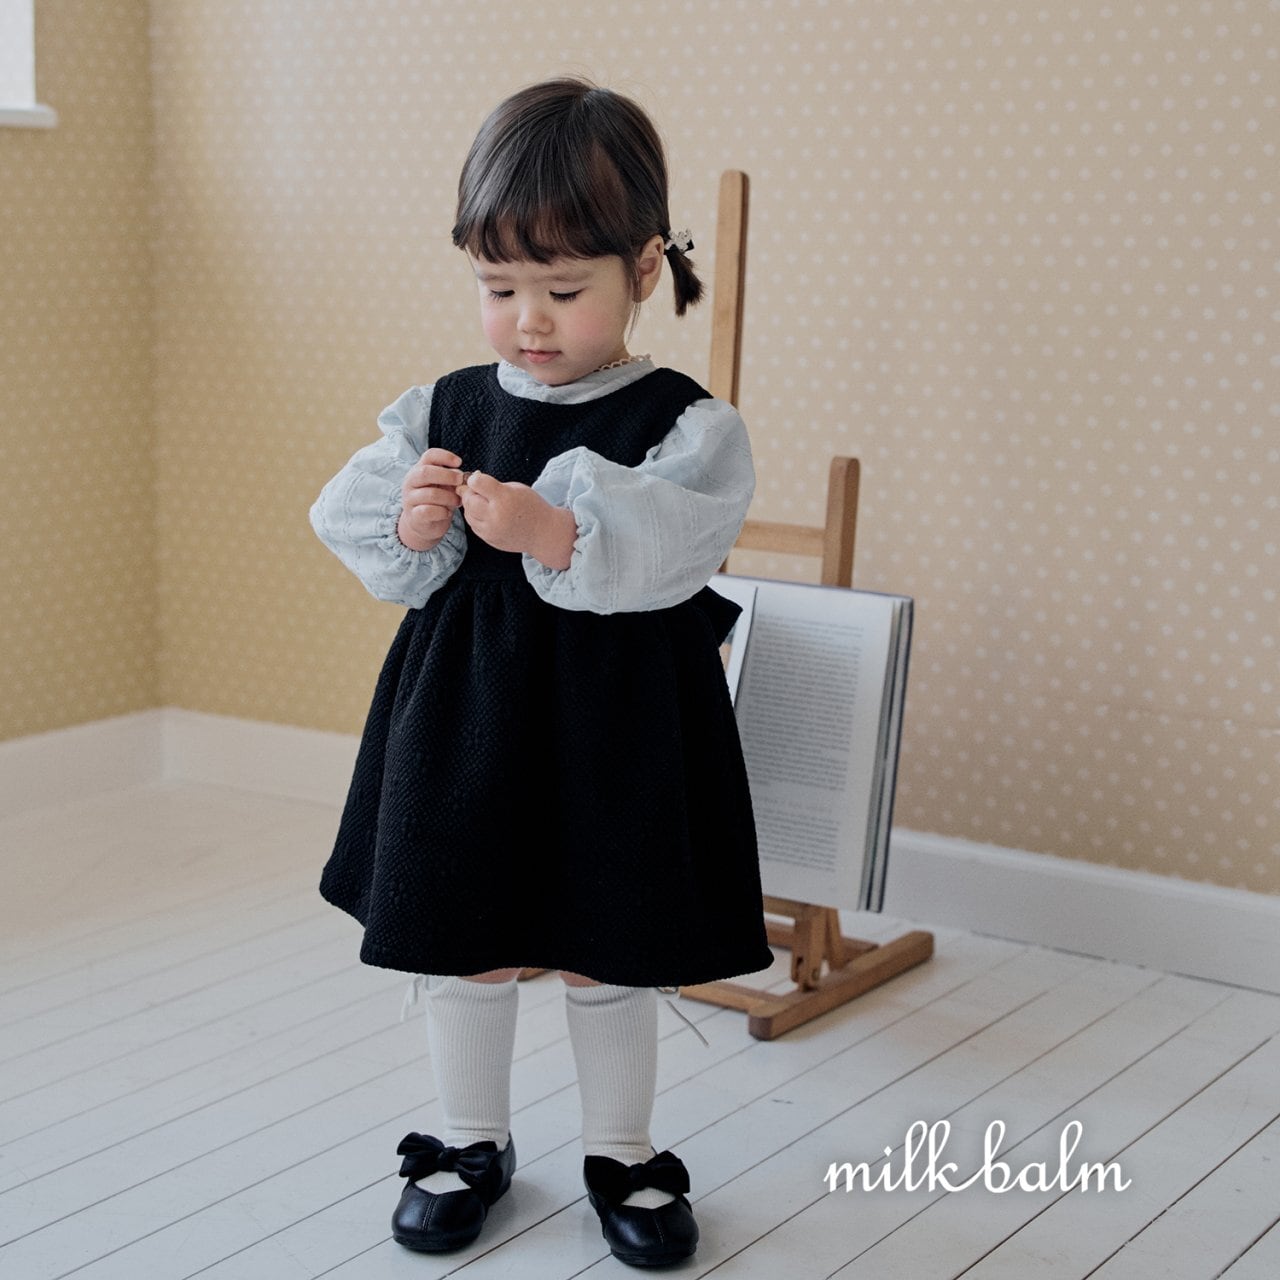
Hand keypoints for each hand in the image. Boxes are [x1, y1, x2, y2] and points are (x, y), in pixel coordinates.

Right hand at [397, 448, 463, 551]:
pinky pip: (428, 511)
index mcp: (419, 470)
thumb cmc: (436, 501)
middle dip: (447, 476)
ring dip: (449, 497)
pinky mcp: (413, 515)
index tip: (459, 462)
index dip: (445, 456)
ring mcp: (410, 499)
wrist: (422, 524)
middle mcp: (411, 482)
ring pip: (430, 494)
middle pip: (425, 472)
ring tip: (457, 501)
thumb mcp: (444, 486)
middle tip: (460, 481)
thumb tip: (466, 475)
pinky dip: (442, 512)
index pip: (429, 455)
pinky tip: (447, 513)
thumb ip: (453, 478)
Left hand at [460, 471, 575, 568]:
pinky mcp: (489, 539)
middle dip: (470, 492)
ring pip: (468, 514)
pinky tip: (487, 513)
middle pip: (468, 500)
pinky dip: (476, 517)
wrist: (543, 533)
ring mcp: (491, 530)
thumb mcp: (516, 488)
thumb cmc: (531, 506)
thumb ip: (494, 485)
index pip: (476, 483)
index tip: (479, 478)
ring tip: (484, 502)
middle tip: (478, 490)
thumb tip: (471, 482)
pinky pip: (474, 525)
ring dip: (471, 506)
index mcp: (504, 498)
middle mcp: (495, 516)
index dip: (474, 478)